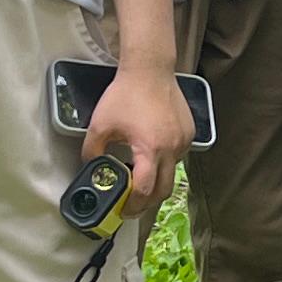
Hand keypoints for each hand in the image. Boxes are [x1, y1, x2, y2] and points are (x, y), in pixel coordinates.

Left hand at [85, 61, 191, 213]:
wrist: (150, 70)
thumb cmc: (125, 95)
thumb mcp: (99, 125)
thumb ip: (92, 152)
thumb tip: (92, 168)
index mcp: (150, 149)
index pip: (145, 190)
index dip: (133, 205)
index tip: (124, 211)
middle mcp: (172, 149)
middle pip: (163, 190)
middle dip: (148, 202)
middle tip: (133, 205)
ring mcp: (184, 141)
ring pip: (173, 173)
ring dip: (157, 180)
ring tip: (140, 176)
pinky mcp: (190, 133)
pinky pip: (179, 157)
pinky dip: (166, 163)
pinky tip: (152, 153)